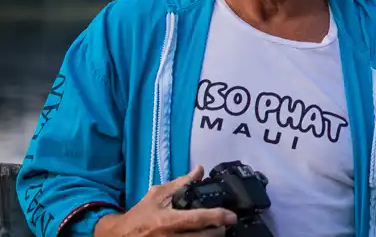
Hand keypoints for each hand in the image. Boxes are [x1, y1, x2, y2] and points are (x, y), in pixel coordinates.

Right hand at [94, 166, 235, 236]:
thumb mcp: (158, 195)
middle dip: (219, 230)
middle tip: (224, 224)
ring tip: (214, 230)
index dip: (218, 217)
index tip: (232, 216)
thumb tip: (199, 169)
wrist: (119, 236)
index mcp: (168, 221)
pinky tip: (203, 235)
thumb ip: (181, 183)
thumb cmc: (140, 215)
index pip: (198, 220)